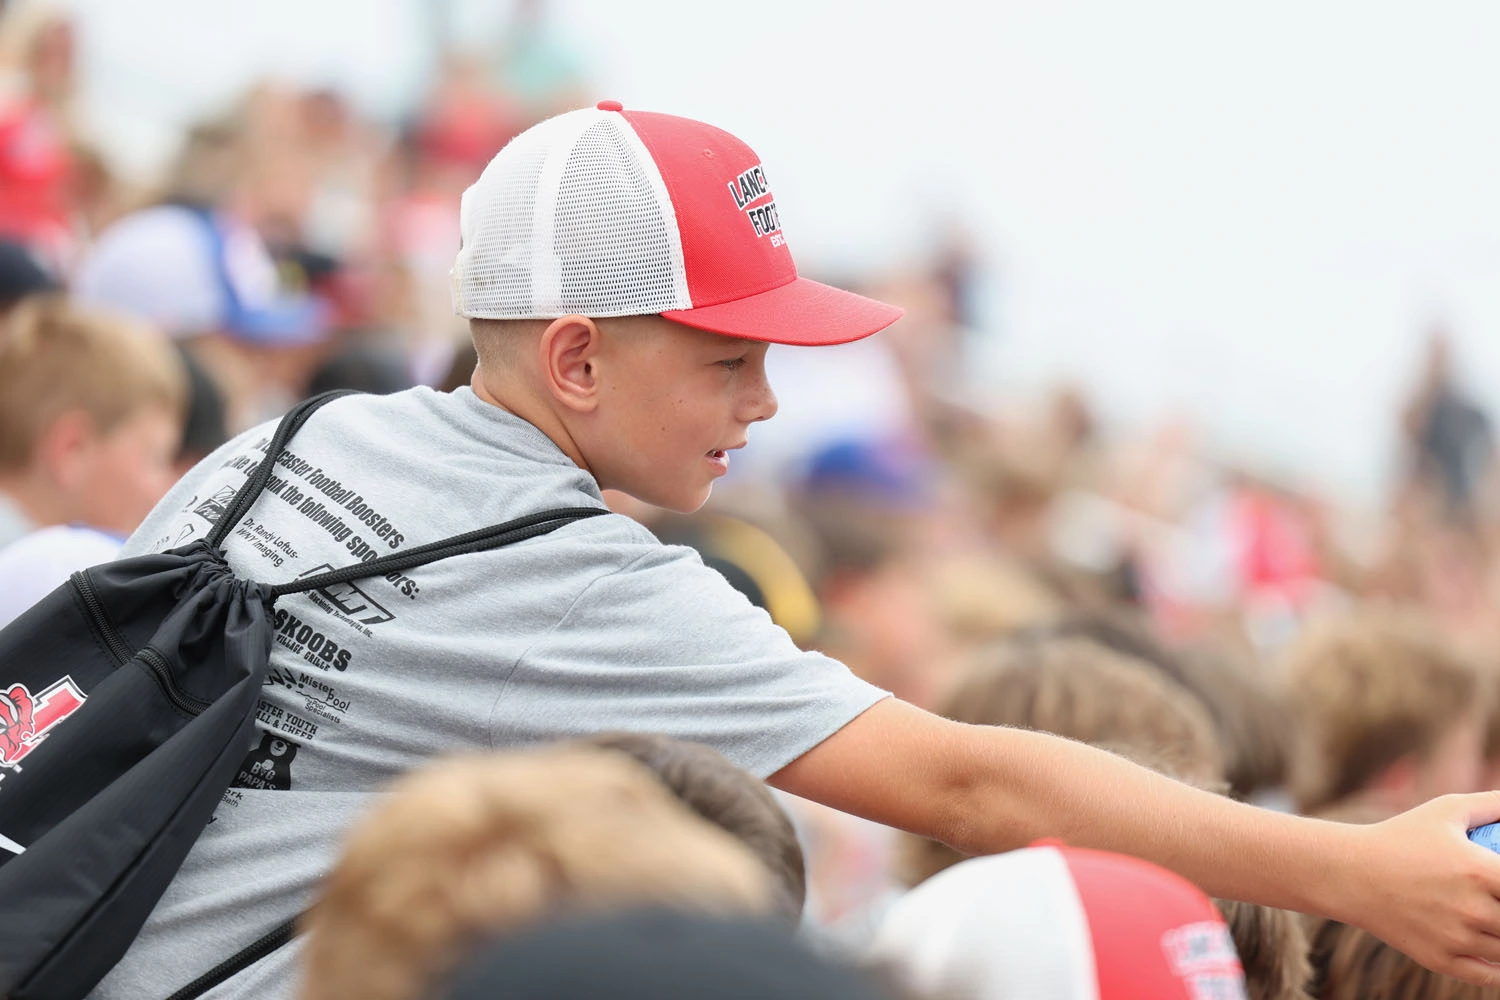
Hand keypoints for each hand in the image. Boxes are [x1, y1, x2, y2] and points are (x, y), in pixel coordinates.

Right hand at [1337, 792, 1499, 984]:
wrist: (1348, 873)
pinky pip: (1489, 975)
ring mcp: (1456, 939)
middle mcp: (1472, 909)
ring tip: (1491, 918)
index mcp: (1480, 871)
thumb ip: (1491, 804)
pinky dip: (1499, 967)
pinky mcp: (1440, 961)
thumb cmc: (1399, 837)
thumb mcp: (1445, 810)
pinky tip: (1493, 947)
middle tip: (1497, 900)